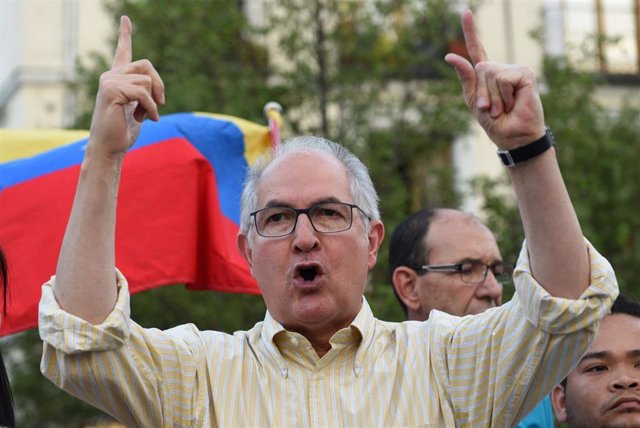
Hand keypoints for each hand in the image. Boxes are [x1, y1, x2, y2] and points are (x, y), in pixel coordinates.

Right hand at [87, 16, 164, 156]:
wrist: (110, 147)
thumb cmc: (123, 131)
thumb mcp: (139, 108)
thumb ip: (145, 92)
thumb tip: (156, 86)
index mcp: (117, 78)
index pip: (122, 51)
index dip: (125, 34)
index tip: (126, 18)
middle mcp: (110, 75)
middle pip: (147, 65)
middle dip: (159, 85)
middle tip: (161, 103)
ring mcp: (109, 81)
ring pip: (147, 81)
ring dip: (153, 102)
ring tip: (144, 116)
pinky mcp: (112, 90)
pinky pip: (144, 93)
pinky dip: (150, 108)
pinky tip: (147, 119)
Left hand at [445, 10, 544, 148]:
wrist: (512, 135)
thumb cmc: (494, 121)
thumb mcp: (473, 100)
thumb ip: (465, 77)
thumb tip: (450, 55)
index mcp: (486, 75)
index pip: (476, 49)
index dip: (470, 31)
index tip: (466, 12)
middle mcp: (500, 69)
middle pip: (479, 69)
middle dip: (481, 92)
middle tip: (491, 108)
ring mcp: (514, 69)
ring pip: (490, 73)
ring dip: (492, 97)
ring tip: (502, 108)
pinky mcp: (525, 73)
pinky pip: (502, 78)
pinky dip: (503, 94)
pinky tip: (513, 102)